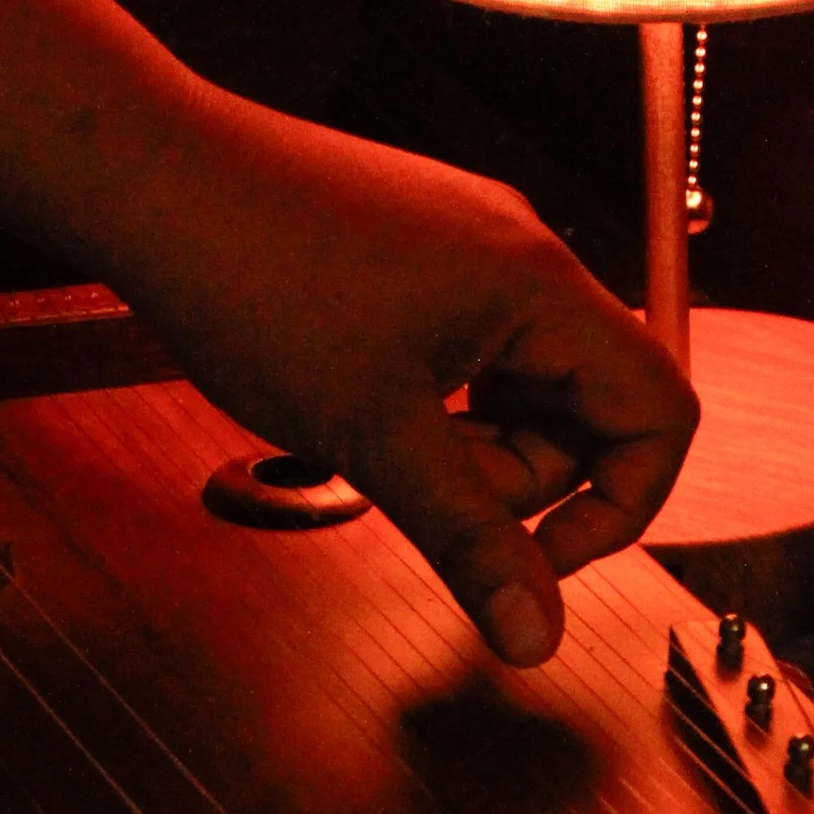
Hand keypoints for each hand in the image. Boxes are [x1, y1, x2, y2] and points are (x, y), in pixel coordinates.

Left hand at [103, 89, 698, 668]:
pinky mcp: (422, 243)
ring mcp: (471, 241)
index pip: (661, 412)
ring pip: (522, 380)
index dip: (621, 505)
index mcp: (541, 286)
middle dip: (518, 473)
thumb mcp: (374, 437)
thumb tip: (537, 640)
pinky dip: (434, 395)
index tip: (537, 559)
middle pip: (589, 403)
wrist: (152, 173)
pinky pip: (472, 343)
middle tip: (416, 481)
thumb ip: (469, 540)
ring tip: (370, 431)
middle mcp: (523, 250)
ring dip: (469, 439)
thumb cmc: (253, 281)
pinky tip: (357, 395)